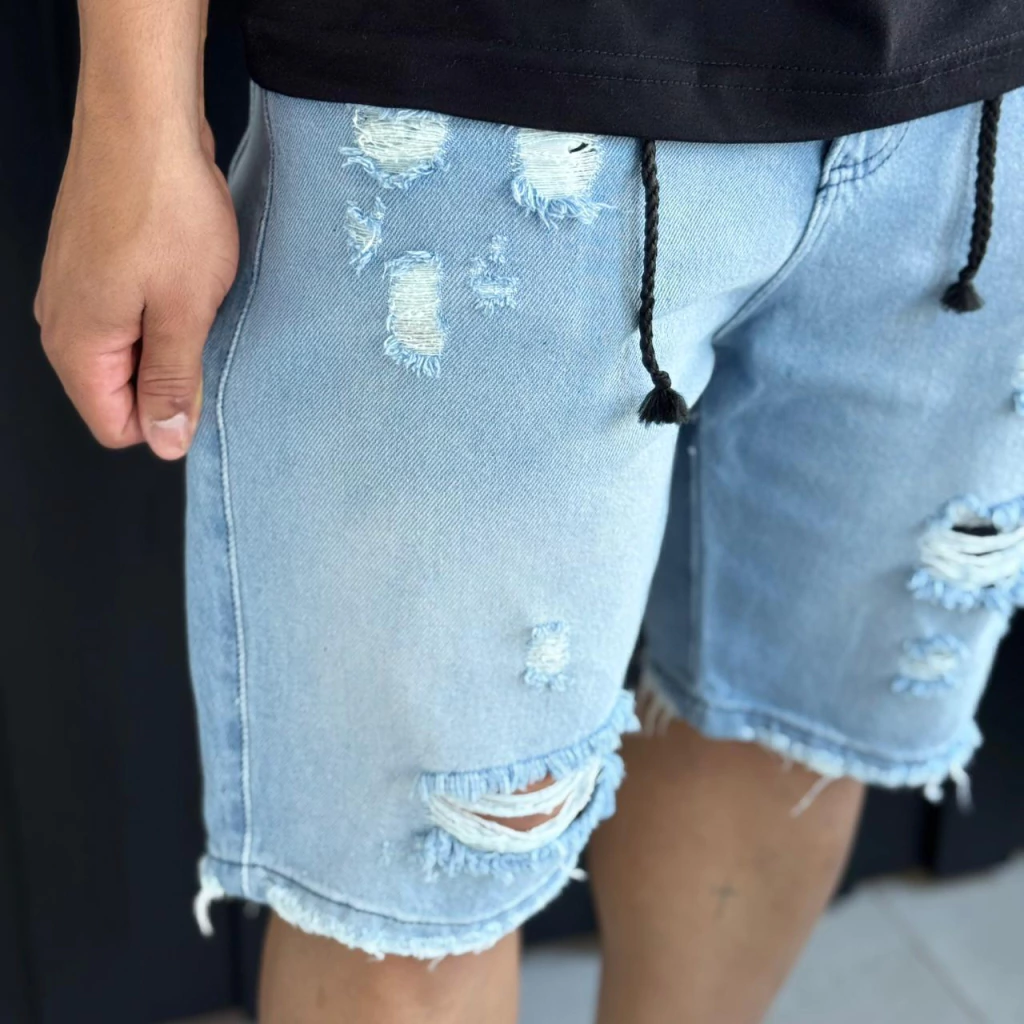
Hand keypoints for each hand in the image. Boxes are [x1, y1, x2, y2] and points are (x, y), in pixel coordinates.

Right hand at [35, 107, 238, 458]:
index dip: (165, 416)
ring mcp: (72, 290)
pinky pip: (127, 311)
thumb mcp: (183, 312)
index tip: (199, 375)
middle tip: (201, 326)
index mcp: (77, 347)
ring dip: (168, 335)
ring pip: (127, 349)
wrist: (143, 119)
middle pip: (120, 390)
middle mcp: (62, 323)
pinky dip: (160, 304)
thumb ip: (171, 382)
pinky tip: (182, 273)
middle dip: (168, 373)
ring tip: (193, 294)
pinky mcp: (90, 264)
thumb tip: (164, 442)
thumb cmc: (166, 209)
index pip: (116, 427)